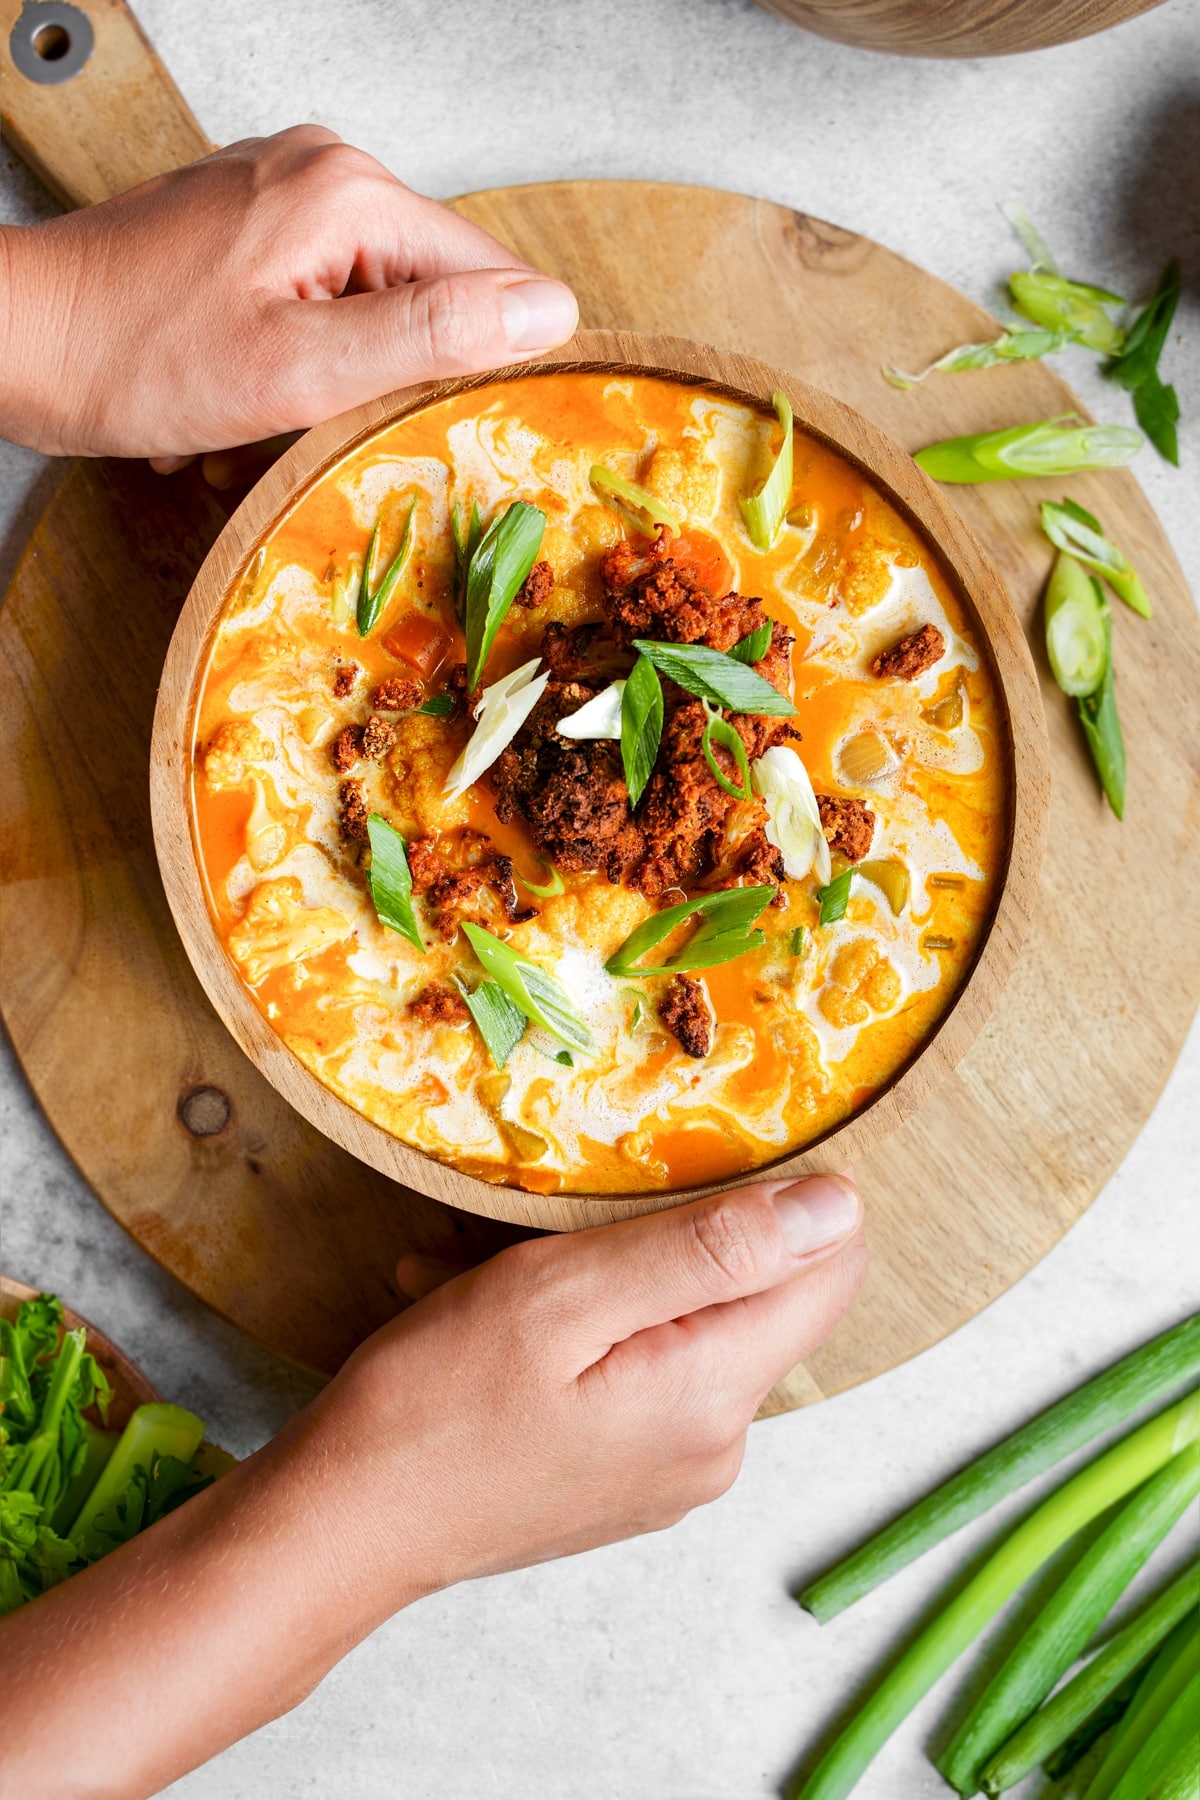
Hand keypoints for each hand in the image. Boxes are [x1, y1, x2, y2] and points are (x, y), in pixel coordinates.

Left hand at [0, 125, 578, 462]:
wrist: (20, 340)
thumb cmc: (139, 359)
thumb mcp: (304, 368)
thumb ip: (433, 334)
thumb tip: (548, 311)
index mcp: (346, 192)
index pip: (485, 272)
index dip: (488, 354)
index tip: (459, 421)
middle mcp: (319, 169)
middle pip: (428, 281)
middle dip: (399, 364)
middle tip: (336, 418)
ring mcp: (278, 188)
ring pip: (374, 291)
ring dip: (349, 364)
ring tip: (284, 404)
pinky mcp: (247, 220)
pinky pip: (322, 288)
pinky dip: (307, 347)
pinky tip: (258, 380)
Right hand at [0, 1175, 863, 1799]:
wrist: (338, 1530)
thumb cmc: (435, 1405)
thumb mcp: (564, 1297)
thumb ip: (708, 1251)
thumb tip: (839, 1208)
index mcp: (716, 1395)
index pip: (828, 1271)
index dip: (782, 1197)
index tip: (691, 1161)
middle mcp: (715, 1444)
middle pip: (739, 1292)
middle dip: (649, 1234)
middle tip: (538, 1221)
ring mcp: (667, 1469)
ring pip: (669, 1322)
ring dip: (586, 1274)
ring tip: (478, 1265)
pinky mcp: (622, 1477)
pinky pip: (628, 1369)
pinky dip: (566, 1326)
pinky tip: (472, 1307)